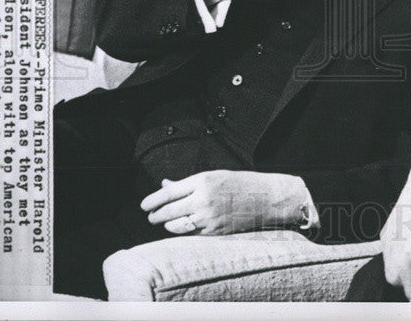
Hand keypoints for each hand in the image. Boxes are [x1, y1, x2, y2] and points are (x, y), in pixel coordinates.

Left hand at [141, 170, 308, 234]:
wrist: (266, 199)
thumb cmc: (240, 184)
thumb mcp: (214, 176)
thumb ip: (188, 183)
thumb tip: (165, 185)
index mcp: (202, 181)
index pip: (168, 193)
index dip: (152, 200)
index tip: (144, 205)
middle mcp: (203, 200)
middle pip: (168, 211)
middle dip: (156, 215)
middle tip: (151, 216)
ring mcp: (208, 217)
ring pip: (177, 226)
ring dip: (168, 225)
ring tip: (164, 222)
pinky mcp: (214, 231)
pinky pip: (191, 233)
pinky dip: (184, 230)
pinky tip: (182, 227)